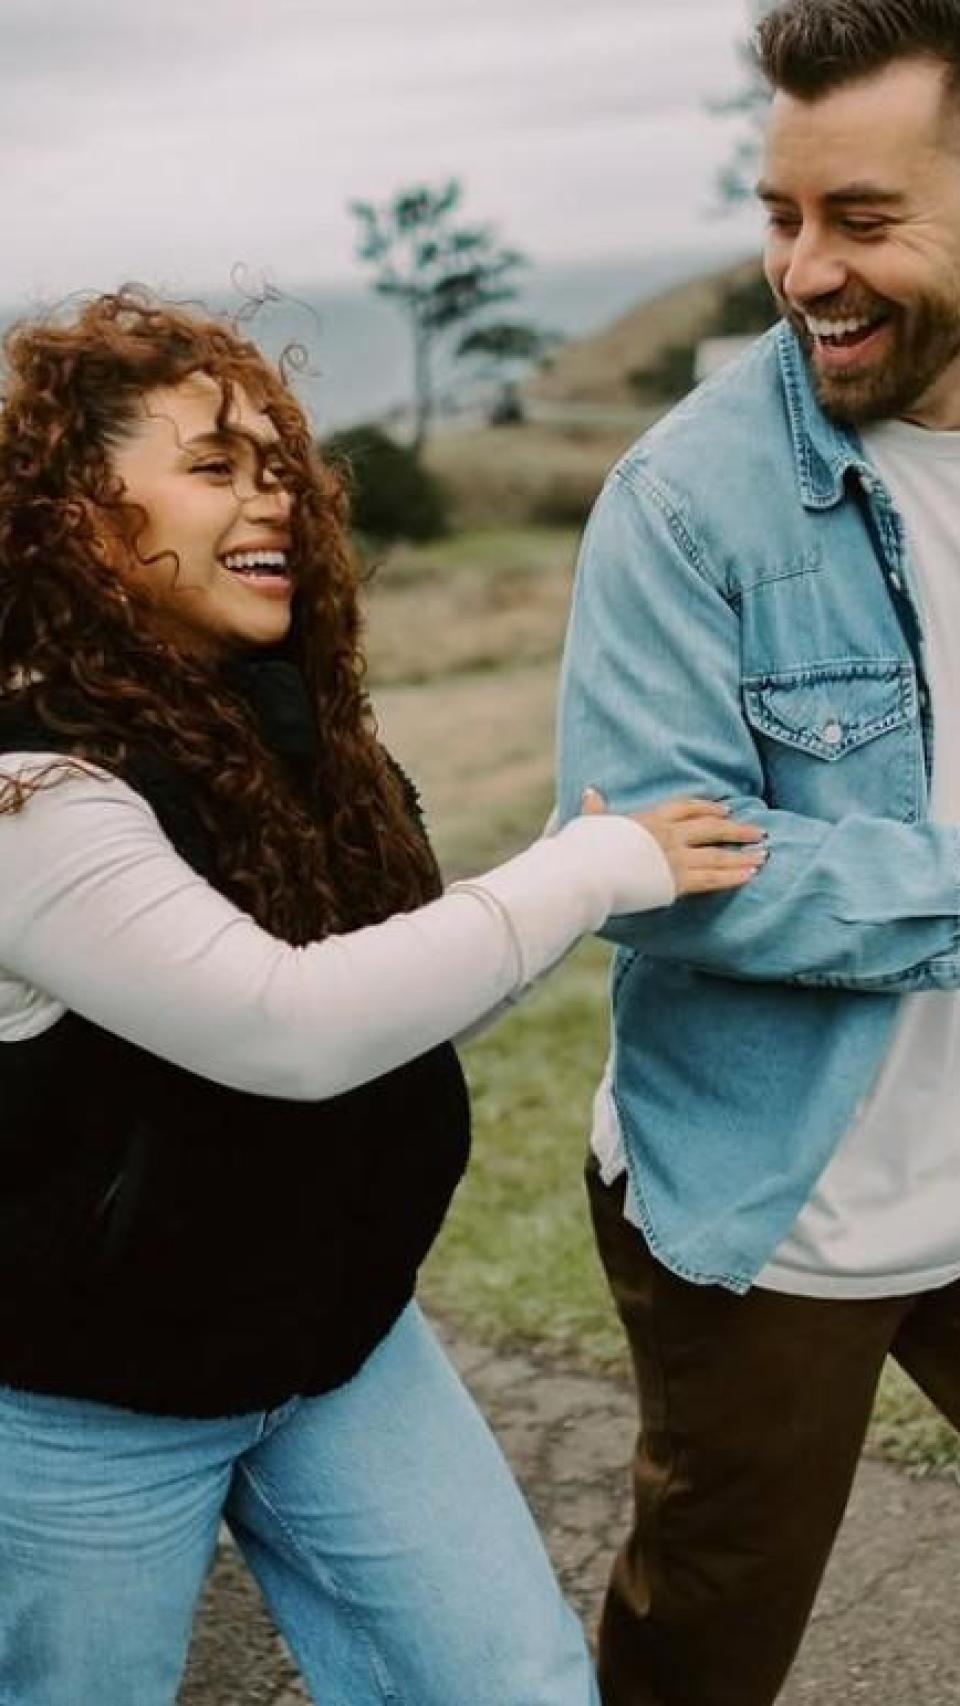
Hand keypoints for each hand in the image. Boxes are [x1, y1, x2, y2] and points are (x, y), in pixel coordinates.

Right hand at [581, 789, 766, 896]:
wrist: (585, 872)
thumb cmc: (583, 850)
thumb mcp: (590, 824)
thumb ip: (595, 810)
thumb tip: (590, 792)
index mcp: (649, 819)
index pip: (686, 807)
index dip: (708, 808)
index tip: (725, 809)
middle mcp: (667, 835)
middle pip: (711, 827)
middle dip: (737, 829)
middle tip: (758, 831)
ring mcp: (675, 857)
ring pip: (718, 853)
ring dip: (743, 853)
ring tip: (764, 854)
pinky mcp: (677, 881)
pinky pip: (713, 878)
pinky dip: (734, 876)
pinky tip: (751, 874)